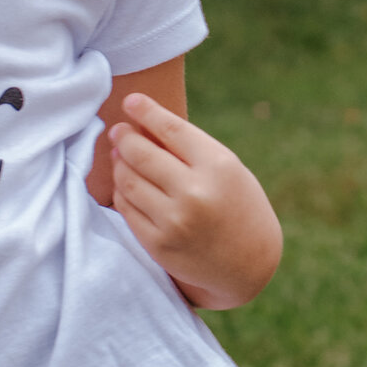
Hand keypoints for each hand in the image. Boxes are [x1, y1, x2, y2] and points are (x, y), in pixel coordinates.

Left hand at [105, 91, 282, 310]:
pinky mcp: (158, 244)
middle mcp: (194, 193)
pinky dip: (121, 191)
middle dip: (124, 136)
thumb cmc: (238, 206)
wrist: (248, 265)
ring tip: (119, 154)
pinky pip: (127, 209)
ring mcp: (174, 221)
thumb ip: (190, 150)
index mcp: (218, 167)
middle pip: (142, 153)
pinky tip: (124, 182)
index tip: (131, 100)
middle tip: (118, 130)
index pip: (171, 129)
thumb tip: (142, 126)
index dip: (146, 111)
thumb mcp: (228, 170)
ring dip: (119, 163)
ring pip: (128, 180)